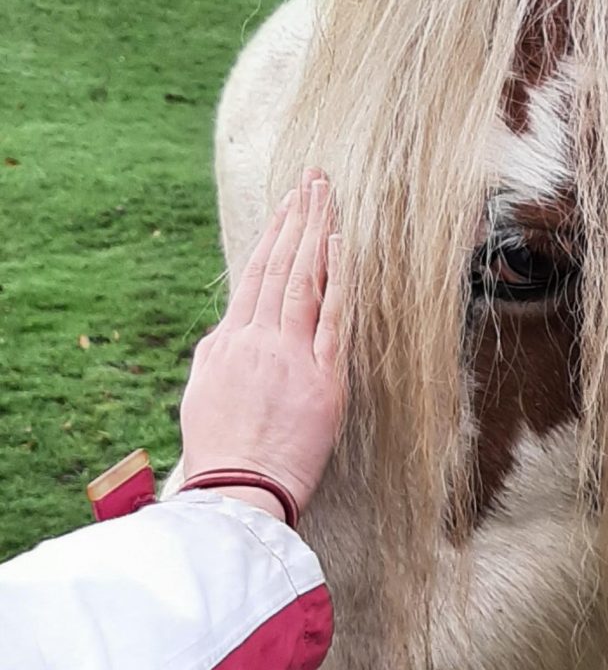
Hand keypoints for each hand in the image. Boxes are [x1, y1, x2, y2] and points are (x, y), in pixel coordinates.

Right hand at [180, 173, 344, 518]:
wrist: (237, 490)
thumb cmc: (221, 453)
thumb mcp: (204, 394)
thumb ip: (218, 356)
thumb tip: (227, 333)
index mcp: (228, 342)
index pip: (255, 275)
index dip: (274, 235)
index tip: (288, 205)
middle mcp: (258, 340)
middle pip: (281, 265)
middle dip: (298, 218)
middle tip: (313, 179)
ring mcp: (291, 356)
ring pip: (305, 280)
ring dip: (317, 233)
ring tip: (326, 196)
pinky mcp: (323, 379)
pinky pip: (332, 319)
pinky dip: (336, 280)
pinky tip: (341, 246)